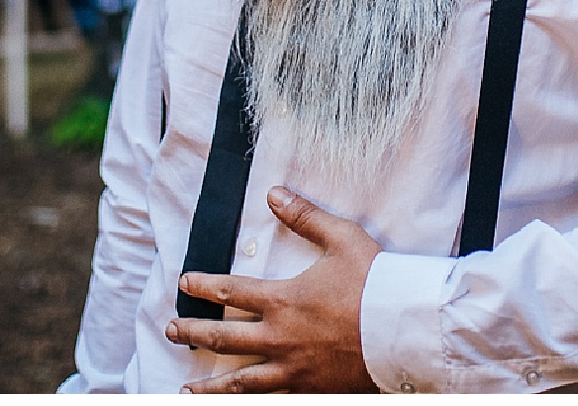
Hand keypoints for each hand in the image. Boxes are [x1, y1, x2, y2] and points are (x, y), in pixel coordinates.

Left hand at [169, 187, 380, 392]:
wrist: (403, 331)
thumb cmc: (375, 283)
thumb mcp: (342, 239)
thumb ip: (305, 216)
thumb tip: (274, 193)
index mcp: (283, 300)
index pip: (230, 292)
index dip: (203, 287)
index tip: (184, 284)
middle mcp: (279, 338)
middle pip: (223, 338)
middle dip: (193, 333)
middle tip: (173, 331)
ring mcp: (292, 369)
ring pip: (240, 381)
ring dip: (210, 386)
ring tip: (187, 390)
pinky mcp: (310, 389)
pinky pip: (271, 398)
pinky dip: (248, 401)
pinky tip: (240, 402)